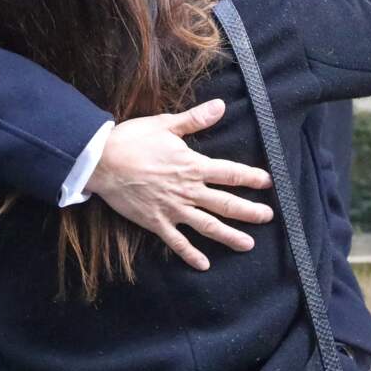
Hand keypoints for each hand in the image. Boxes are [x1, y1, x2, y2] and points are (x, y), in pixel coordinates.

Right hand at [87, 98, 272, 270]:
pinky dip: (191, 254)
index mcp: (192, 165)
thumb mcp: (166, 124)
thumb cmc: (133, 139)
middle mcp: (188, 190)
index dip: (251, 178)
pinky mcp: (156, 222)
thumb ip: (195, 119)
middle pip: (226, 203)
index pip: (230, 173)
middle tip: (268, 217)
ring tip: (248, 244)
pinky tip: (203, 264)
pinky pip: (177, 242)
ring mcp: (173, 209)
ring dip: (230, 236)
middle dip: (249, 211)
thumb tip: (221, 106)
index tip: (268, 182)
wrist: (102, 162)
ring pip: (208, 226)